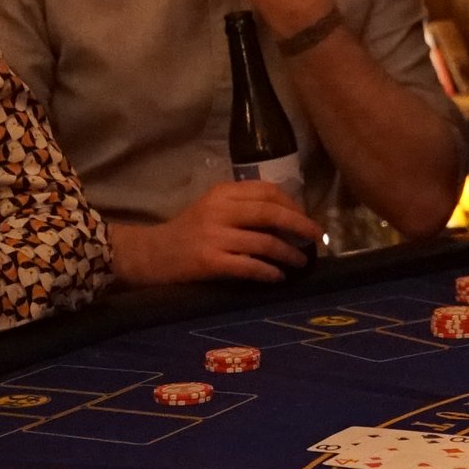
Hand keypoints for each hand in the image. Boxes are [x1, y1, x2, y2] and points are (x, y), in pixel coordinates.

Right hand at [109, 182, 322, 286]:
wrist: (151, 254)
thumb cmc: (187, 232)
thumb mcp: (212, 208)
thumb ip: (243, 207)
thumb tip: (288, 217)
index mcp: (222, 193)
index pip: (267, 191)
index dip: (293, 204)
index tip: (305, 217)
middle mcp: (219, 210)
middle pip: (271, 212)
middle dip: (300, 225)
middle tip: (316, 238)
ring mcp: (214, 236)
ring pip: (265, 242)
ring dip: (289, 254)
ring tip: (301, 262)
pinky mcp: (210, 262)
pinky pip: (250, 267)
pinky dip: (269, 272)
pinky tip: (278, 277)